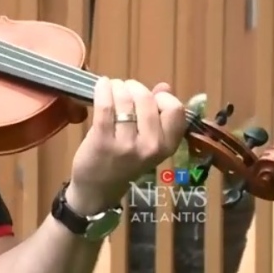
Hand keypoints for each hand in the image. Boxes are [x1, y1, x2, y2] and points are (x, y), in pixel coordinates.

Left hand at [66, 77, 188, 213]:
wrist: (98, 189)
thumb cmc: (124, 162)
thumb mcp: (148, 142)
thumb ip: (158, 114)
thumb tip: (165, 86)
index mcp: (167, 145)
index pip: (175, 109)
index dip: (160, 97)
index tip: (148, 97)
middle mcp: (151, 146)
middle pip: (147, 99)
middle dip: (134, 87)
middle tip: (124, 89)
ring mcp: (127, 145)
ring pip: (125, 100)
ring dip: (117, 87)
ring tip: (111, 88)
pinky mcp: (103, 141)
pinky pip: (105, 107)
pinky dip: (102, 90)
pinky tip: (101, 85)